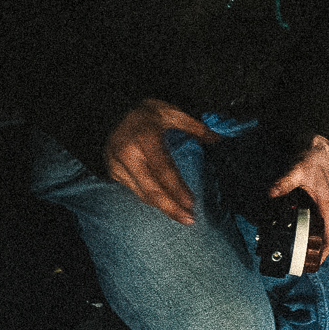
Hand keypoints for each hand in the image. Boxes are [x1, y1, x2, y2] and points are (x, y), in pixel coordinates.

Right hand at [104, 99, 212, 224]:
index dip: (177, 188)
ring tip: (181, 216)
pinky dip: (151, 198)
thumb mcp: (171, 112)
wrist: (112, 110)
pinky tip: (165, 204)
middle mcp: (128, 154)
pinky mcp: (114, 172)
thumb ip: (194, 126)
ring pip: (142, 193)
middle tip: (189, 220)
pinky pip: (135, 190)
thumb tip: (216, 139)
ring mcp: (118, 165)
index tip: (191, 203)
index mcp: (145, 138)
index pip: (163, 169)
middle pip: (151, 188)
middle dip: (171, 207)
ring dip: (163, 206)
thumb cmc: (145, 113)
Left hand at [268, 135, 328, 264]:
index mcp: (324, 208)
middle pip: (315, 238)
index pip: (328, 238)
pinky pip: (295, 218)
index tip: (313, 265)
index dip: (323, 254)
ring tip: (277, 248)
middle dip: (304, 251)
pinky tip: (272, 227)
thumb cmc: (312, 158)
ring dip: (294, 239)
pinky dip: (286, 225)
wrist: (312, 144)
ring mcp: (310, 206)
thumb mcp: (299, 170)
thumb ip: (286, 181)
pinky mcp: (301, 201)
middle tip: (288, 261)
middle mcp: (318, 210)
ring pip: (304, 229)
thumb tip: (271, 193)